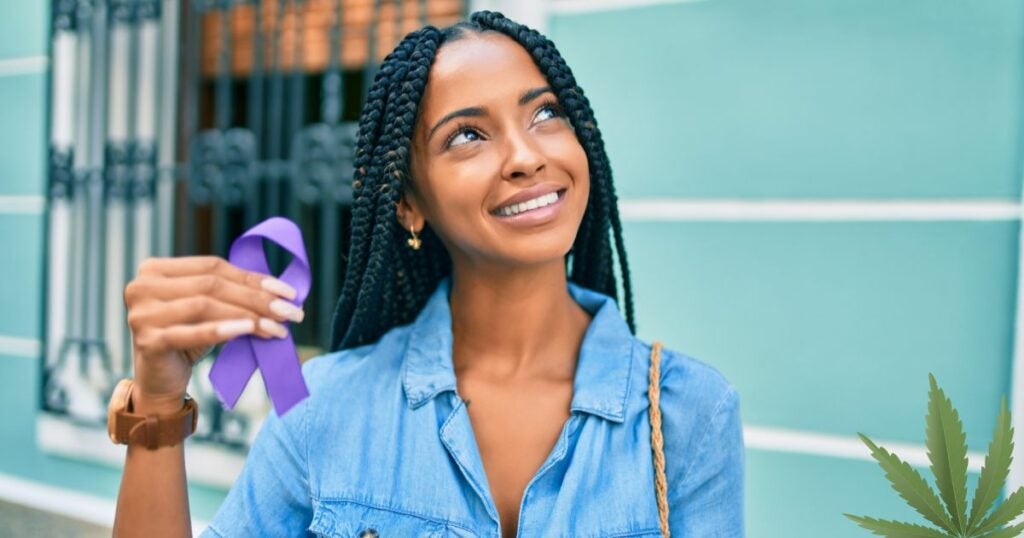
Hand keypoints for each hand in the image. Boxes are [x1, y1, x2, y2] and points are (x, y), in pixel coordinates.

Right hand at [123, 256, 304, 407]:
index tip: (288, 292)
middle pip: (211, 285)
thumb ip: (233, 293)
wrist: (159, 382)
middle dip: (256, 299)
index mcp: (155, 269)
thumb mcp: (209, 310)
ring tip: (277, 327)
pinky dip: (223, 329)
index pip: (213, 266)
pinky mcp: (148, 341)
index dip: (252, 278)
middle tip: (290, 312)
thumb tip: (280, 292)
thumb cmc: (188, 339)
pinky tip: (249, 330)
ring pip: (205, 306)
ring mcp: (141, 313)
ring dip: (247, 316)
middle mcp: (142, 286)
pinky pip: (192, 332)